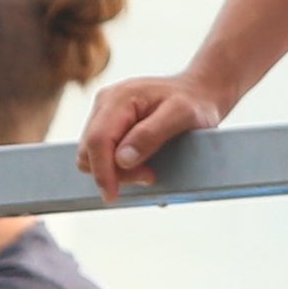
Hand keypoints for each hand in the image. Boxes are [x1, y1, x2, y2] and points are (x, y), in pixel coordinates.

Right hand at [79, 73, 228, 194]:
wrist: (198, 93)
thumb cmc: (194, 103)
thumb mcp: (182, 115)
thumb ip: (150, 135)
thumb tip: (122, 160)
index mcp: (118, 99)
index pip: (97, 141)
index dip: (102, 172)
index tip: (113, 195)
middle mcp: (105, 104)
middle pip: (89, 152)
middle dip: (113, 172)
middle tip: (149, 175)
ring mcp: (104, 113)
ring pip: (92, 156)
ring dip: (117, 171)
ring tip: (148, 170)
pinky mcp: (109, 124)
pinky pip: (102, 153)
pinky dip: (118, 166)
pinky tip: (142, 164)